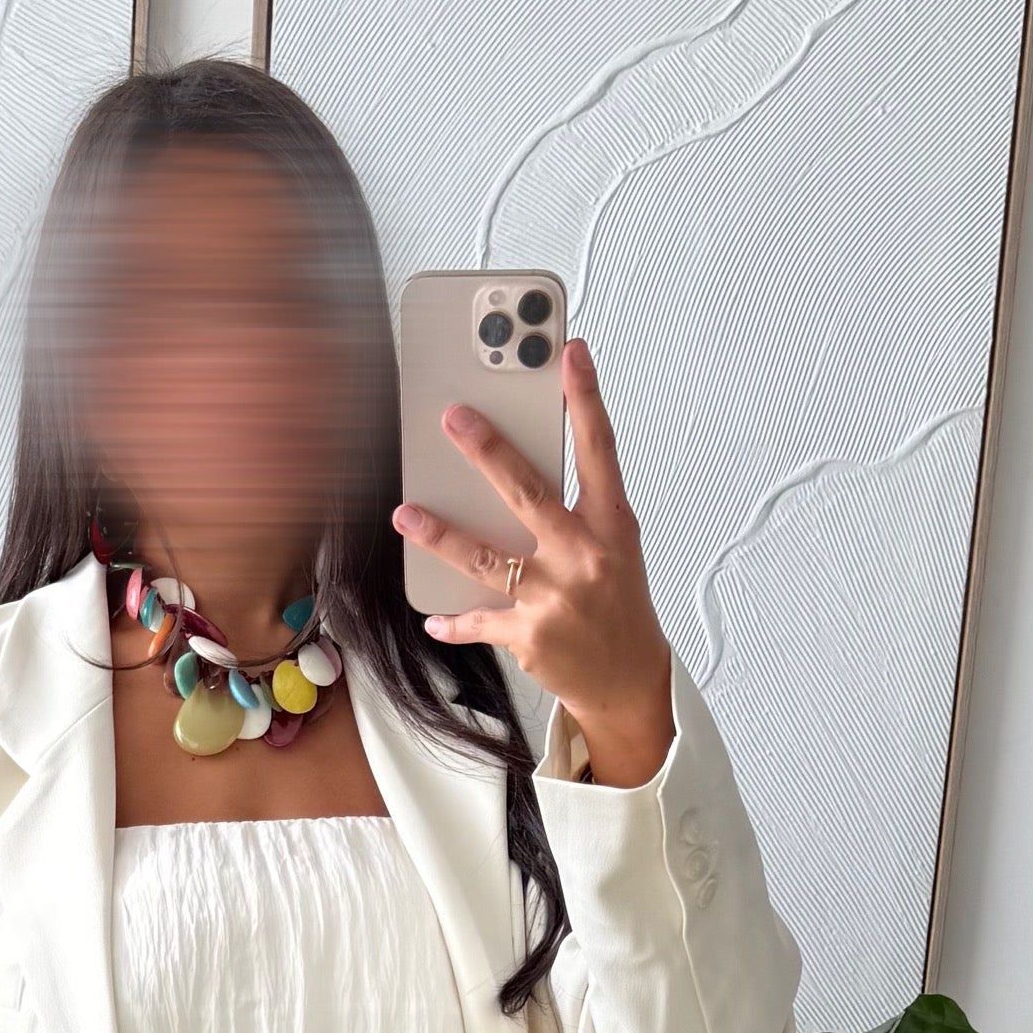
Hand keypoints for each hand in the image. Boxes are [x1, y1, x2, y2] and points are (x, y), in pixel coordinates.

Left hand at [392, 336, 674, 786]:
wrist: (628, 681)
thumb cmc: (616, 603)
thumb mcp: (613, 547)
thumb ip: (576, 508)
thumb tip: (513, 469)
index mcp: (611, 525)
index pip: (599, 449)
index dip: (584, 398)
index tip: (568, 352)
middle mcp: (584, 556)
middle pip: (529, 493)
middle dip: (488, 452)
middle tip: (453, 417)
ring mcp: (554, 598)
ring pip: (485, 557)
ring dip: (440, 534)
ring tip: (404, 514)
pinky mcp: (529, 636)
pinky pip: (477, 621)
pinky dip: (452, 620)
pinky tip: (432, 618)